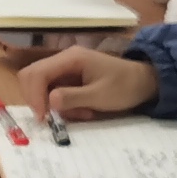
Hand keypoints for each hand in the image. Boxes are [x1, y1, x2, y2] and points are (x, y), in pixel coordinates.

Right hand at [15, 45, 157, 121]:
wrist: (144, 82)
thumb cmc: (124, 86)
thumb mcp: (100, 95)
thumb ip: (74, 97)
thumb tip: (49, 101)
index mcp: (71, 58)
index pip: (37, 73)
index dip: (34, 96)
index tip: (43, 118)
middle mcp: (64, 60)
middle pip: (32, 76)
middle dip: (38, 99)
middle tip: (52, 119)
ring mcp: (66, 68)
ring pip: (41, 86)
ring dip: (53, 105)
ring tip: (79, 114)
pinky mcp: (69, 78)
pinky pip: (54, 92)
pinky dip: (62, 105)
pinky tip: (82, 111)